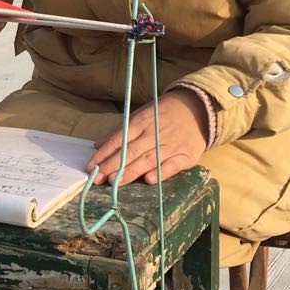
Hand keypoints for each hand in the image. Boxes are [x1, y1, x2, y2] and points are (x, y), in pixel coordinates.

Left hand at [87, 91, 209, 186]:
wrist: (199, 108)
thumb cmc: (163, 114)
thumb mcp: (141, 114)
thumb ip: (119, 131)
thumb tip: (97, 145)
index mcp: (142, 122)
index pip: (119, 139)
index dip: (104, 153)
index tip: (91, 165)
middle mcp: (155, 134)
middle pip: (131, 151)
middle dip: (112, 166)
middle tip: (98, 178)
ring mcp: (171, 145)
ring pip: (148, 160)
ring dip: (131, 172)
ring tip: (115, 181)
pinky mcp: (186, 156)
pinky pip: (172, 166)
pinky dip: (160, 173)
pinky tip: (148, 180)